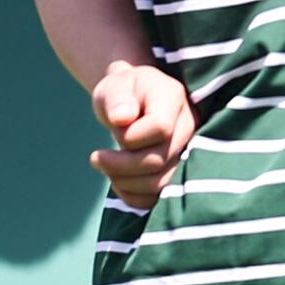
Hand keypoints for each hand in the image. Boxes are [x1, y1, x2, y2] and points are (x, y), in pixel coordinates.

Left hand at [89, 61, 196, 205]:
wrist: (136, 102)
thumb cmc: (123, 93)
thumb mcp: (114, 87)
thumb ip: (117, 99)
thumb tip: (121, 119)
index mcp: (173, 99)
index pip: (160, 128)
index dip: (131, 137)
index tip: (113, 128)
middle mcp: (189, 126)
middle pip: (159, 160)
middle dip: (120, 165)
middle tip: (96, 158)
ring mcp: (188, 152)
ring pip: (161, 184)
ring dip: (125, 182)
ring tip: (105, 168)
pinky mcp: (180, 173)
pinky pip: (159, 198)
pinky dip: (134, 197)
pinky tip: (118, 182)